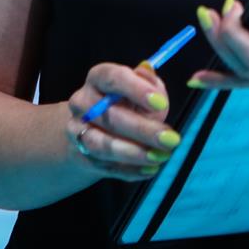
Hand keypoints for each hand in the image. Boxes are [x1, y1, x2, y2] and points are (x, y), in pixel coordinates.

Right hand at [66, 60, 180, 180]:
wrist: (93, 127)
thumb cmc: (124, 102)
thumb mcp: (140, 87)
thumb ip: (149, 83)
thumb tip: (151, 80)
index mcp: (98, 78)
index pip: (113, 78)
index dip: (137, 90)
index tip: (161, 104)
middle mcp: (82, 103)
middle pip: (109, 116)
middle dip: (143, 129)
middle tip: (171, 139)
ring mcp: (77, 131)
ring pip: (103, 145)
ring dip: (135, 153)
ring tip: (161, 156)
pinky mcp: (81, 156)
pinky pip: (105, 166)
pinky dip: (130, 170)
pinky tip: (150, 169)